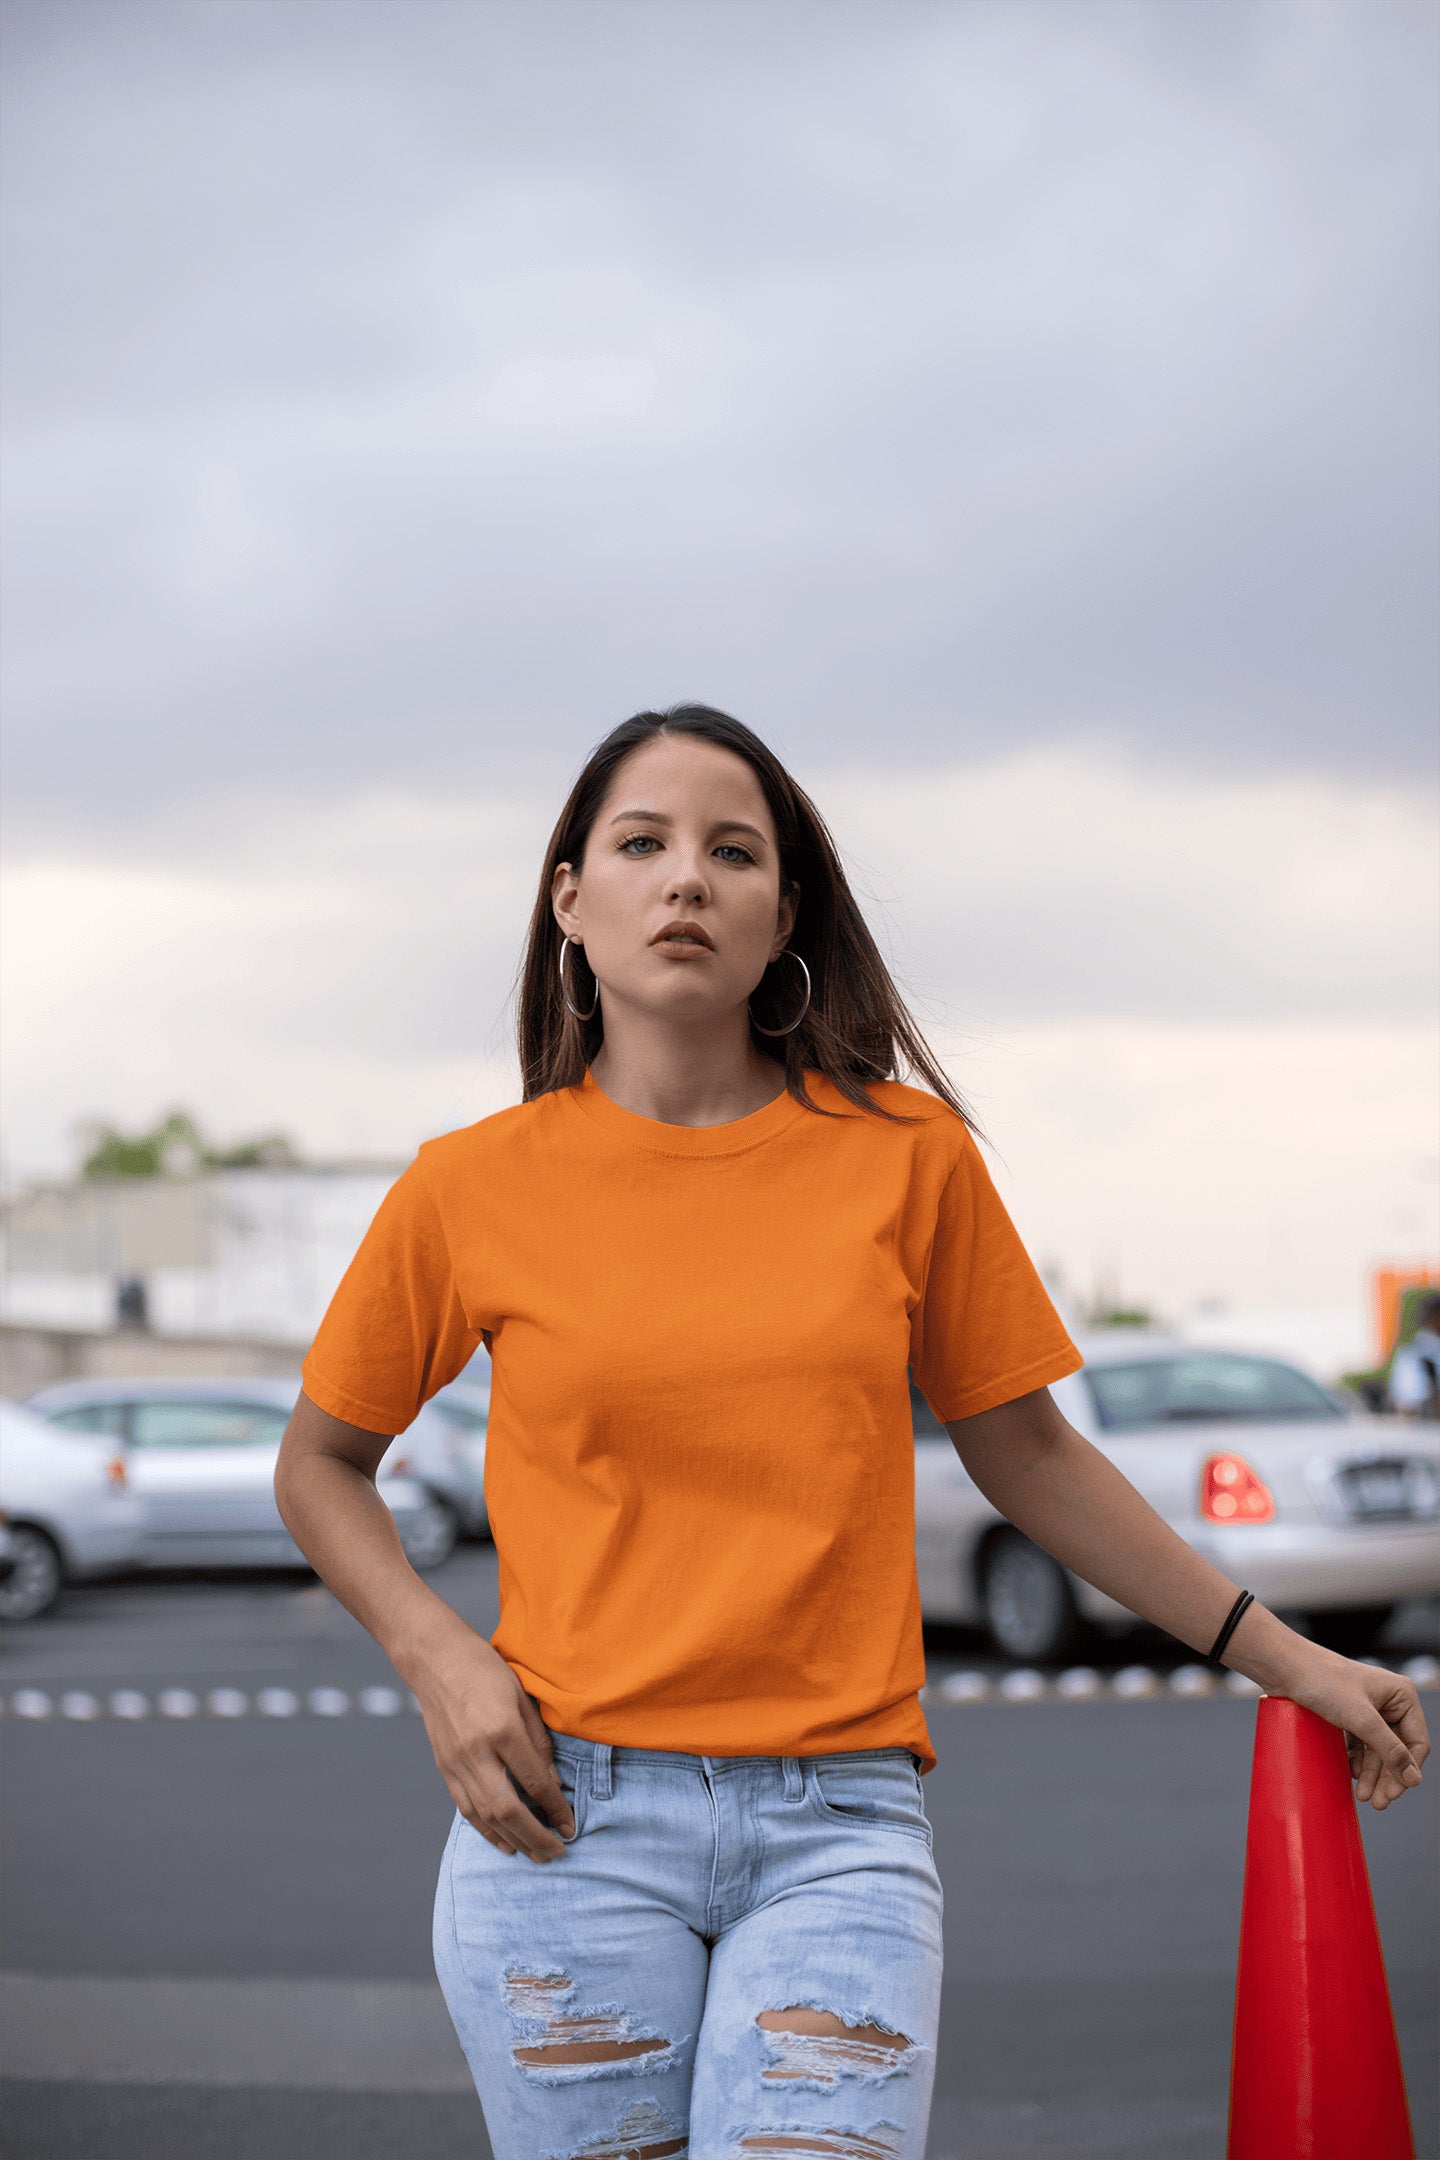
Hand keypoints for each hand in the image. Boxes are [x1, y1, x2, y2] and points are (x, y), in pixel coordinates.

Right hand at [411, 1623, 576, 1860]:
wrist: (435, 1659)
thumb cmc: (484, 1670)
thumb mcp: (522, 1696)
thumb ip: (538, 1740)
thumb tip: (552, 1781)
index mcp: (501, 1730)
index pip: (535, 1782)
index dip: (556, 1808)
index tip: (571, 1826)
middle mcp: (476, 1753)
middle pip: (508, 1810)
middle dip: (536, 1837)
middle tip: (557, 1854)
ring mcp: (456, 1763)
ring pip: (485, 1817)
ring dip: (512, 1841)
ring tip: (534, 1856)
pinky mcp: (444, 1768)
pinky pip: (465, 1809)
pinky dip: (485, 1830)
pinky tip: (503, 1841)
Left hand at [1268, 1643, 1430, 1810]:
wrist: (1283, 1667)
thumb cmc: (1323, 1682)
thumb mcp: (1361, 1719)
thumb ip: (1390, 1750)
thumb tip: (1413, 1779)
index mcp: (1401, 1694)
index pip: (1416, 1742)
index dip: (1407, 1770)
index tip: (1393, 1794)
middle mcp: (1388, 1700)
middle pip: (1396, 1748)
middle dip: (1387, 1776)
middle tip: (1377, 1803)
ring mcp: (1367, 1706)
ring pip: (1377, 1748)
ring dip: (1371, 1773)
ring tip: (1362, 1795)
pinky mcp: (1348, 1712)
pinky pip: (1359, 1743)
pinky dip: (1357, 1760)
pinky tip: (1352, 1774)